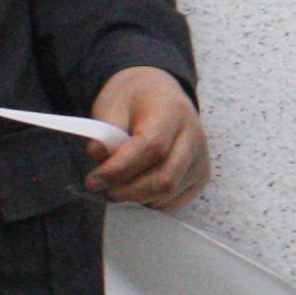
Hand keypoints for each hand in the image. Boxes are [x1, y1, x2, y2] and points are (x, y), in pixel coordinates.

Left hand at [81, 66, 208, 207]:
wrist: (158, 91)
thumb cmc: (133, 99)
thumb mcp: (111, 106)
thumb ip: (105, 134)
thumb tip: (100, 160)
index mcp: (172, 112)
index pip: (152, 148)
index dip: (120, 169)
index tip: (94, 179)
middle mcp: (194, 137)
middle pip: (165, 178)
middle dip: (128, 191)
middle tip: (102, 189)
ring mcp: (201, 159)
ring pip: (169, 194)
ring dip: (137, 199)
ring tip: (117, 186)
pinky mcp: (201, 175)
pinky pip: (175, 201)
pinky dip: (150, 202)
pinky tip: (135, 190)